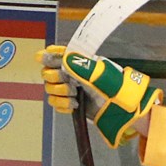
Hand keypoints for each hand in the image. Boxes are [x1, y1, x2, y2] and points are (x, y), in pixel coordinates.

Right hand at [36, 45, 162, 147]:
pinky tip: (74, 106)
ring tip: (74, 96)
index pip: (56, 54)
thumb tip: (64, 58)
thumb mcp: (101, 74)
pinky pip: (55, 102)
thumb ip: (82, 66)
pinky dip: (62, 104)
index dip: (48, 55)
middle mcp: (71, 74)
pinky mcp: (70, 103)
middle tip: (70, 84)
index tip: (44, 58)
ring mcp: (70, 89)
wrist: (121, 111)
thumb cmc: (115, 89)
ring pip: (50, 88)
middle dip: (55, 78)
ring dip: (59, 93)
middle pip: (48, 73)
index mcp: (78, 63)